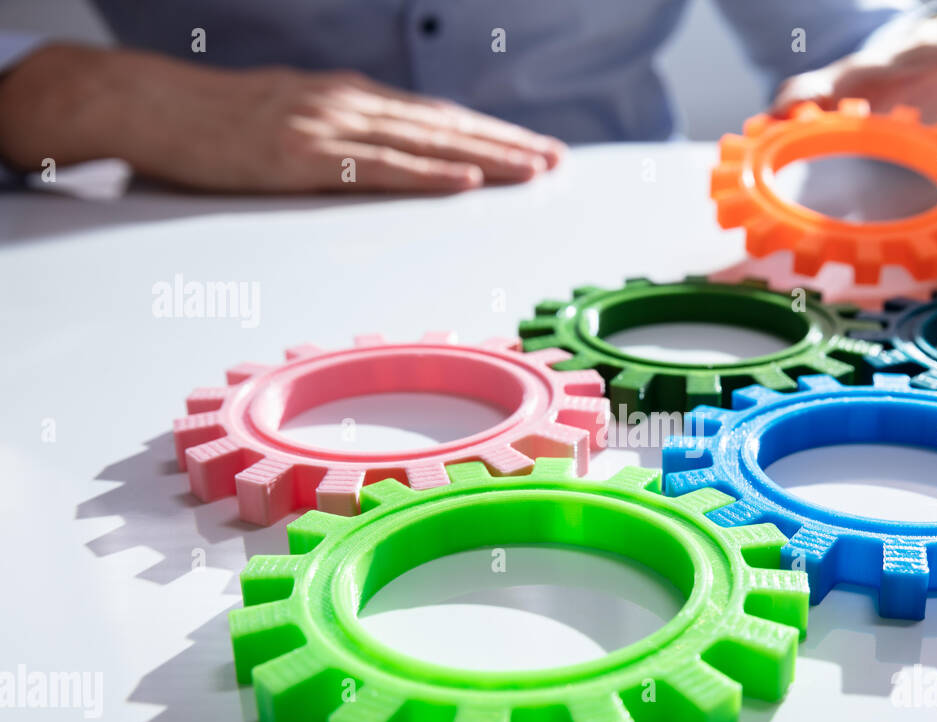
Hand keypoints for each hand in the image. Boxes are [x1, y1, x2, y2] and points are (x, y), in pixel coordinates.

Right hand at [0, 44, 564, 192]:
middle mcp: (349, 104)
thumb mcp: (290, 117)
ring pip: (426, 142)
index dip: (488, 133)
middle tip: (556, 162)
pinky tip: (466, 178)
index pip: (435, 118)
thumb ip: (339, 134)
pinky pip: (381, 167)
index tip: (532, 149)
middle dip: (506, 144)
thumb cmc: (216, 120)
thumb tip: (381, 154)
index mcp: (349, 98)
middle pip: (445, 126)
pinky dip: (429, 172)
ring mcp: (329, 127)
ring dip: (486, 156)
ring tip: (533, 171)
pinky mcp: (305, 156)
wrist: (150, 105)